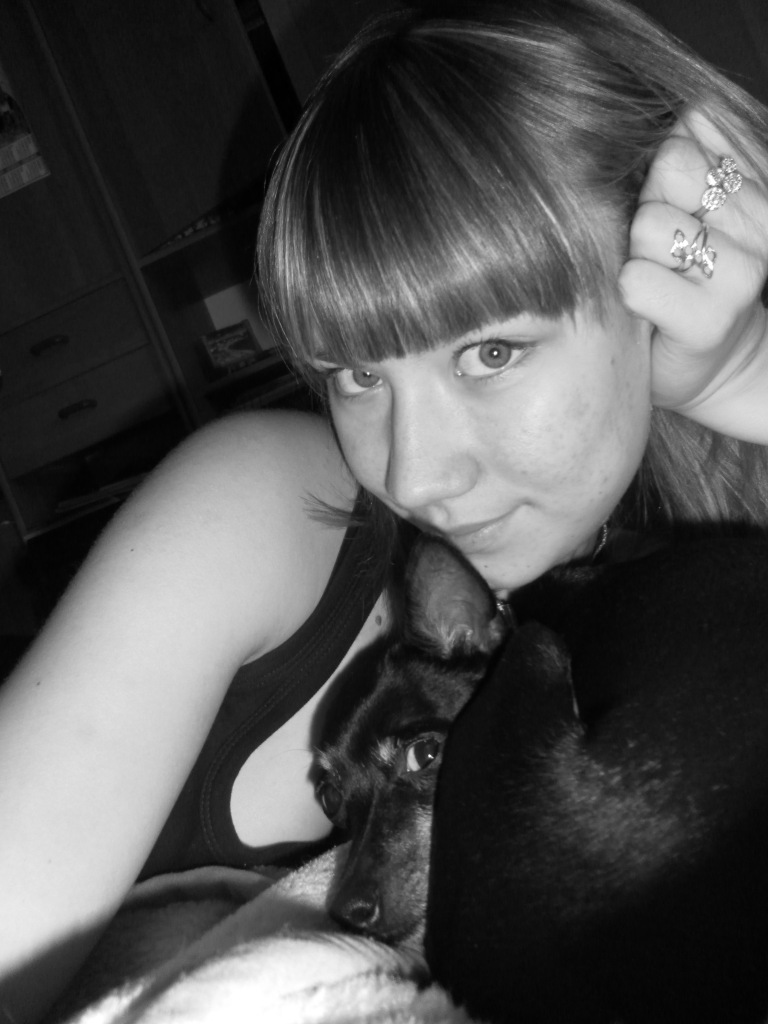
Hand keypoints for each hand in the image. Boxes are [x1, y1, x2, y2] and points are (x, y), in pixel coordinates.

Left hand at [619, 108, 767, 442]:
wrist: (713, 365)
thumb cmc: (686, 282)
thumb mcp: (692, 209)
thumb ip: (693, 157)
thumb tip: (687, 113)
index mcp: (760, 189)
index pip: (692, 135)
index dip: (663, 172)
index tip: (675, 211)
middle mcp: (762, 226)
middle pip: (669, 170)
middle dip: (649, 208)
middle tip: (661, 252)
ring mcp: (741, 275)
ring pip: (649, 226)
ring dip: (638, 256)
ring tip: (659, 282)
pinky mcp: (709, 320)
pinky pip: (636, 281)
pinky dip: (630, 295)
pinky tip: (650, 311)